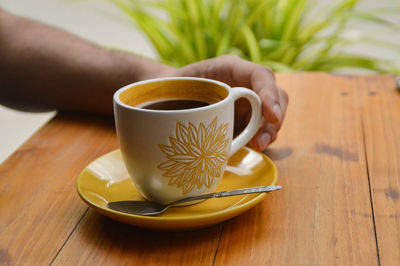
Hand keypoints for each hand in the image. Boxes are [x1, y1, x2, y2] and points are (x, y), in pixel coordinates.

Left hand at [165, 55, 287, 151]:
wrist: (169, 96)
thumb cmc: (174, 86)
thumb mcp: (179, 82)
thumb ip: (188, 92)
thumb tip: (193, 112)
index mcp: (232, 69)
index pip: (260, 75)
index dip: (269, 95)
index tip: (272, 116)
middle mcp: (246, 84)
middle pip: (277, 96)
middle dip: (273, 119)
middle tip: (260, 140)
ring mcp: (249, 102)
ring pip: (272, 114)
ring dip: (269, 132)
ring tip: (257, 145)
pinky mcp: (247, 119)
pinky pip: (262, 128)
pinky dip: (261, 138)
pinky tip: (253, 146)